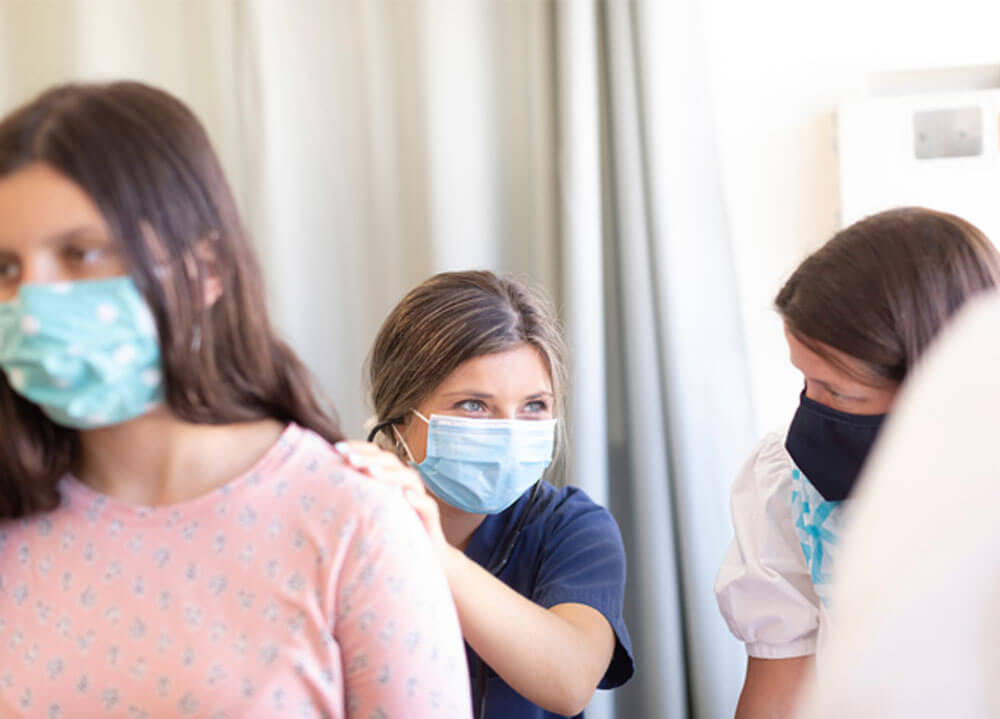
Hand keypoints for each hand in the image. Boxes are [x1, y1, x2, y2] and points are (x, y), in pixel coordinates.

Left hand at [333, 440, 448, 558]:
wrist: (421, 555)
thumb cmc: (387, 530)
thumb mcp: (367, 510)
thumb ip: (352, 494)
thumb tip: (318, 482)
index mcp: (388, 477)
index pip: (375, 454)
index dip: (358, 447)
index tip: (336, 448)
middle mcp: (404, 483)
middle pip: (390, 462)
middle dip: (369, 458)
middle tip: (350, 459)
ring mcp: (419, 499)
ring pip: (408, 478)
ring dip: (390, 474)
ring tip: (372, 473)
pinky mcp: (430, 518)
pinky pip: (428, 506)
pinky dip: (418, 500)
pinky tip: (407, 497)